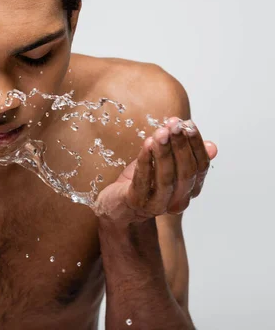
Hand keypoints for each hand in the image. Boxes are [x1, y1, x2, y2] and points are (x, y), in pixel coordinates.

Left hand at [95, 117, 217, 225]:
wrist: (118, 206)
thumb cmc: (142, 181)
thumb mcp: (164, 165)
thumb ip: (183, 154)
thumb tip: (212, 146)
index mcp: (190, 190)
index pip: (201, 166)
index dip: (196, 144)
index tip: (188, 123)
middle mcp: (178, 200)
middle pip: (186, 172)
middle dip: (181, 145)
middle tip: (174, 125)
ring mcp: (158, 204)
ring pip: (167, 177)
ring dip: (164, 152)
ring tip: (161, 132)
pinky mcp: (138, 202)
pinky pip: (143, 180)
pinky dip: (146, 160)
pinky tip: (147, 144)